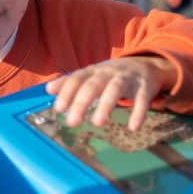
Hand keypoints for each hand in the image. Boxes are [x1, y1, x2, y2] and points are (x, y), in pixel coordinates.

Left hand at [45, 56, 175, 131]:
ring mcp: (127, 78)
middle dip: (82, 102)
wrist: (144, 65)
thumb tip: (48, 89)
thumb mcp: (90, 76)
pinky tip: (133, 127)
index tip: (59, 108)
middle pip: (93, 85)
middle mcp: (108, 73)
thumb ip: (70, 82)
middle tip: (72, 122)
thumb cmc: (110, 75)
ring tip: (97, 123)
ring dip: (106, 105)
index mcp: (93, 71)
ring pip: (115, 89)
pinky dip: (138, 112)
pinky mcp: (144, 87)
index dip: (67, 92)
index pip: (77, 79)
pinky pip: (142, 99)